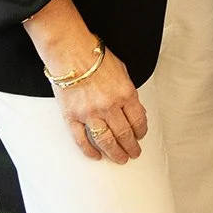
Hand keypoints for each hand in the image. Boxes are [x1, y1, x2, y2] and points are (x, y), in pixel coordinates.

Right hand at [56, 48, 147, 163]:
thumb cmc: (97, 59)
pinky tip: (96, 156)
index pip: (138, 120)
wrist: (70, 53)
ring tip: (120, 159)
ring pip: (105, 140)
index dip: (141, 131)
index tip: (141, 137)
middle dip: (131, 147)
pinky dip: (89, 150)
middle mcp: (109, 106)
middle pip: (124, 134)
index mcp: (126, 94)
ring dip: (114, 153)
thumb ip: (128, 93)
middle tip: (134, 154)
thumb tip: (133, 111)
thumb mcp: (123, 72)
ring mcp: (90, 113)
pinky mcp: (72, 117)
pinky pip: (81, 139)